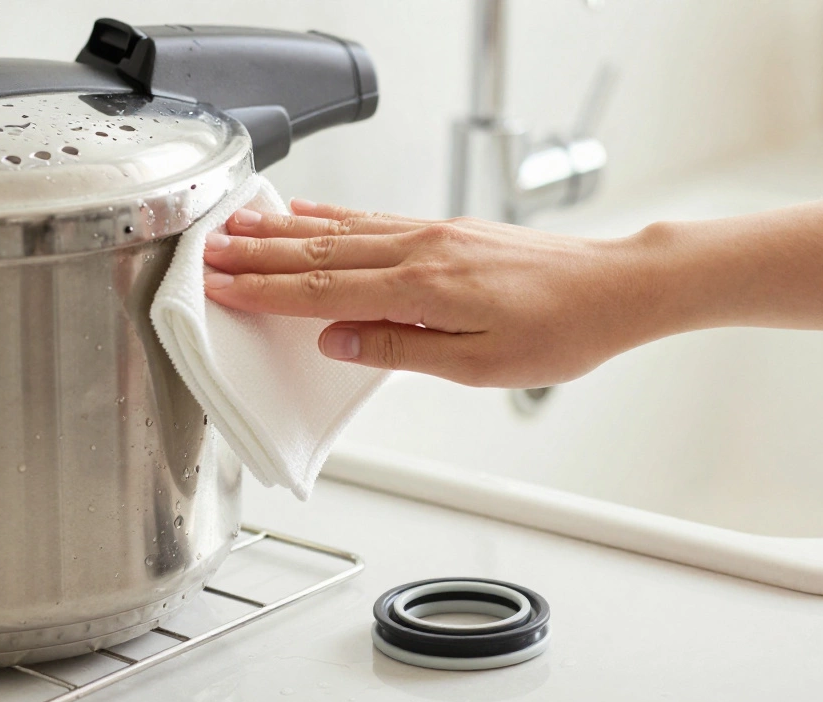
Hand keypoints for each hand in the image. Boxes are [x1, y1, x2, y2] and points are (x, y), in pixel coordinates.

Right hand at [202, 200, 667, 388]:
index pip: (323, 291)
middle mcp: (421, 251)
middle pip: (320, 253)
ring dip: (283, 231)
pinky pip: (372, 219)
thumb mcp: (479, 366)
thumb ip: (400, 349)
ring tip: (239, 227)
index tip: (222, 287)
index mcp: (423, 290)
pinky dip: (331, 216)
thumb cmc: (559, 332)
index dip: (266, 291)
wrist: (613, 287)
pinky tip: (308, 214)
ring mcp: (432, 233)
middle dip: (258, 255)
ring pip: (340, 230)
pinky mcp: (444, 228)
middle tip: (209, 253)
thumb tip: (337, 342)